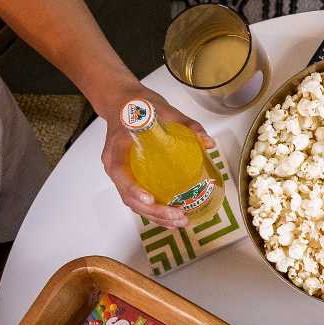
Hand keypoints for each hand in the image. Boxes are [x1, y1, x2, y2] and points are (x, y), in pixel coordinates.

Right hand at [98, 87, 213, 228]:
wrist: (122, 101)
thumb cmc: (137, 105)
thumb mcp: (164, 110)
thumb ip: (187, 125)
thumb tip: (208, 142)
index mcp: (117, 149)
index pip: (120, 174)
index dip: (133, 190)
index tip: (150, 200)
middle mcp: (115, 165)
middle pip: (128, 196)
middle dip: (153, 212)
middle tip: (178, 217)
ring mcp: (120, 173)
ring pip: (132, 202)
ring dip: (154, 216)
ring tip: (178, 222)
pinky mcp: (129, 176)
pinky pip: (137, 198)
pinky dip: (152, 211)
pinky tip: (170, 218)